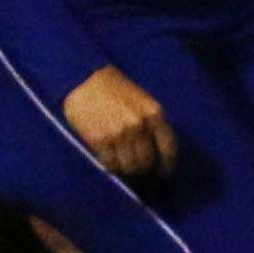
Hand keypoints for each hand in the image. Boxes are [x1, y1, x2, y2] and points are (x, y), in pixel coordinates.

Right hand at [62, 64, 176, 183]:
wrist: (84, 79)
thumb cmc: (115, 89)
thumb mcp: (142, 102)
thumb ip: (151, 123)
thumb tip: (156, 151)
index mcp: (154, 114)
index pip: (168, 148)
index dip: (167, 165)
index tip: (164, 173)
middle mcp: (139, 125)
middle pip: (147, 161)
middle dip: (143, 168)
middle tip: (138, 168)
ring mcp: (119, 134)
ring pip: (129, 166)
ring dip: (127, 169)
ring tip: (123, 165)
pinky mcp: (99, 139)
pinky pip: (110, 163)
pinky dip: (111, 166)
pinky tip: (110, 161)